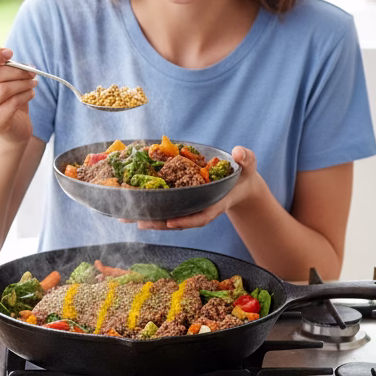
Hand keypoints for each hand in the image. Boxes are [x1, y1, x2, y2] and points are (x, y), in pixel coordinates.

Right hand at [0, 34, 35, 144]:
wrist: (13, 124)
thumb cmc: (5, 92)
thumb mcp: (1, 70)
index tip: (10, 53)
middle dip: (15, 70)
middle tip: (31, 70)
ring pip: (3, 90)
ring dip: (23, 83)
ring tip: (33, 82)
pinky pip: (12, 103)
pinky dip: (25, 95)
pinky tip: (31, 93)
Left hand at [134, 146, 258, 230]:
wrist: (240, 183)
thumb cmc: (243, 174)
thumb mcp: (248, 165)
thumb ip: (246, 159)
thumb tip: (238, 152)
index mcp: (216, 203)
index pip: (202, 216)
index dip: (186, 221)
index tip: (171, 222)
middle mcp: (200, 208)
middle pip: (179, 220)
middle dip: (159, 223)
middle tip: (139, 222)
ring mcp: (191, 206)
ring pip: (168, 216)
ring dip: (148, 218)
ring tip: (127, 218)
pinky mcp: (183, 202)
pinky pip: (166, 207)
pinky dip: (149, 208)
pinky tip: (132, 208)